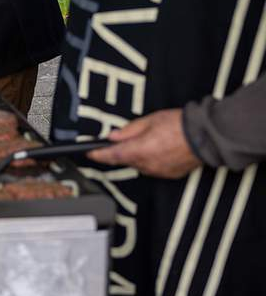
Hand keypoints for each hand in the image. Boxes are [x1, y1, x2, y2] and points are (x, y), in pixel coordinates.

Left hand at [87, 109, 201, 178]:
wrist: (205, 136)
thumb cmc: (179, 125)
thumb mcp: (149, 120)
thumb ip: (129, 130)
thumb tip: (113, 136)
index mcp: (139, 150)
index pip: (112, 155)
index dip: (98, 155)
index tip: (89, 153)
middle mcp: (147, 164)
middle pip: (125, 161)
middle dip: (119, 152)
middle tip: (118, 142)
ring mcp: (159, 171)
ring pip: (138, 165)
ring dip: (135, 156)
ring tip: (145, 142)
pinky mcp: (169, 174)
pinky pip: (152, 168)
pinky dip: (149, 160)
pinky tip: (156, 149)